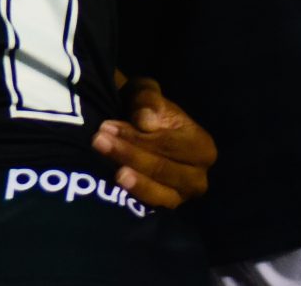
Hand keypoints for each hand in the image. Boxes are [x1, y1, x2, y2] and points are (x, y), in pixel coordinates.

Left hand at [92, 78, 216, 208]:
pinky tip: (117, 188)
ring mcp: (183, 194)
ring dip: (136, 181)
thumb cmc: (145, 109)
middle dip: (131, 155)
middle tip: (99, 142)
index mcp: (201, 145)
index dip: (139, 137)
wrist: (137, 130)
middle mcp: (198, 175)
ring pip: (161, 192)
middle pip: (165, 168)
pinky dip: (137, 196)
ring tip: (115, 173)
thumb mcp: (145, 93)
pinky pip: (154, 206)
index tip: (107, 127)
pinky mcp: (166, 206)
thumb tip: (147, 122)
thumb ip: (147, 101)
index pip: (169, 143)